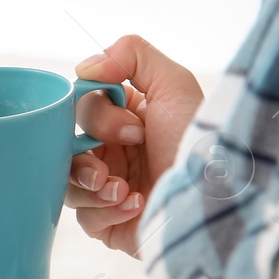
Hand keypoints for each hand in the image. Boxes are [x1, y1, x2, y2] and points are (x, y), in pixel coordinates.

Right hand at [70, 35, 203, 254]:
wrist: (212, 200)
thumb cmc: (197, 143)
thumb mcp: (174, 84)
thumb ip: (131, 55)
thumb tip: (83, 68)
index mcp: (125, 121)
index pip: (81, 110)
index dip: (97, 116)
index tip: (133, 128)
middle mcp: (115, 154)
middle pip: (66, 147)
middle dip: (90, 153)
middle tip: (124, 158)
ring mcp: (109, 190)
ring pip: (67, 183)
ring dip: (92, 184)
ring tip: (123, 189)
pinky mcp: (109, 224)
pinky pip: (83, 217)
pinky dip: (107, 211)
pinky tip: (136, 206)